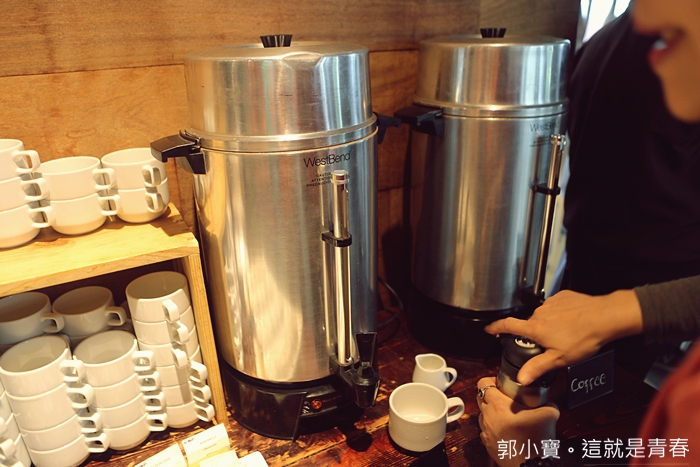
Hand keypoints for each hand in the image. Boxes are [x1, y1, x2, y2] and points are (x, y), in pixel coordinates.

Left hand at [476, 377, 558, 466]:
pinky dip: (493, 426)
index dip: (491, 380)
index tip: (500, 383)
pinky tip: (507, 429)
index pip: (483, 384)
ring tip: (506, 414)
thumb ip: (548, 403)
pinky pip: (486, 429)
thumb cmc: (535, 442)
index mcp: (498, 406)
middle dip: (490, 394)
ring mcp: (486, 431)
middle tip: (504, 397)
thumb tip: (548, 402)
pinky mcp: (488, 443)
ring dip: (491, 411)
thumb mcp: (549, 414)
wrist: (530, 465)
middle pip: (480, 398)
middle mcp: (487, 417)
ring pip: (482, 414)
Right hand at [484, 289, 643, 384]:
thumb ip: (537, 367)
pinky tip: (572, 322)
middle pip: (530, 324)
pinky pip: (556, 306)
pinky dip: (561, 314)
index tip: (489, 329)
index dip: (496, 328)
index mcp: (535, 328)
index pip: (508, 326)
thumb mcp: (559, 358)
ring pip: (544, 316)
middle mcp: (540, 313)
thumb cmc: (583, 337)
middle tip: (550, 343)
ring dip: (550, 324)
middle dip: (536, 333)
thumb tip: (521, 378)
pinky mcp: (563, 297)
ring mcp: (551, 303)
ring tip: (567, 333)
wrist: (604, 317)